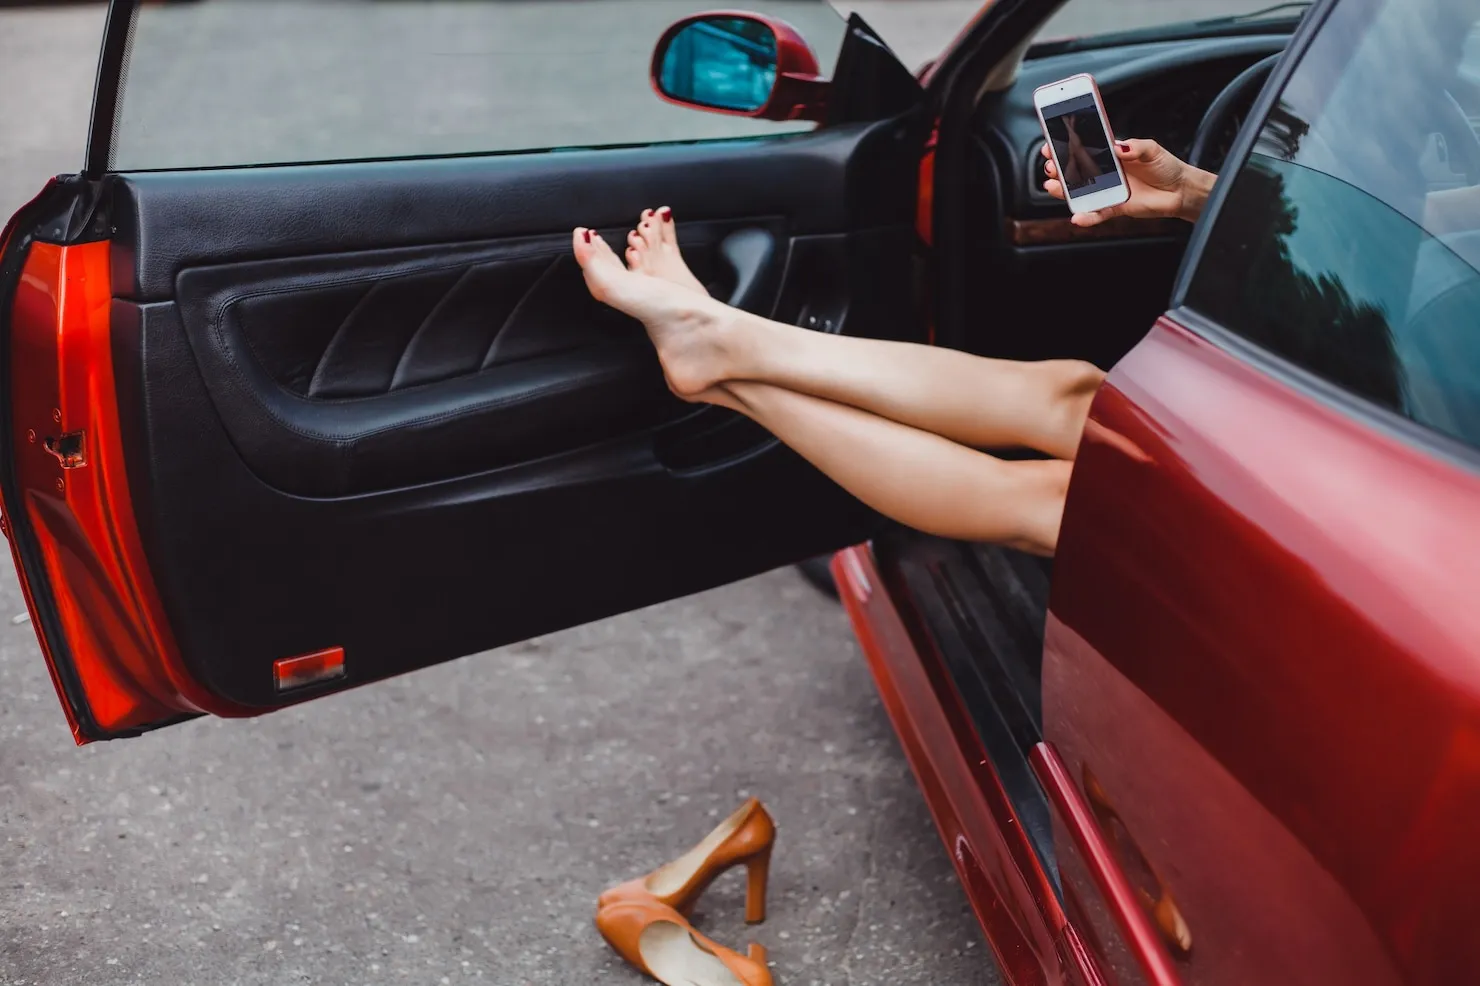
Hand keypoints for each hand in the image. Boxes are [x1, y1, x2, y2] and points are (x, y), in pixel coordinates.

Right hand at [1042, 138, 1215, 226]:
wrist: (1180, 191)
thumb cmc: (1166, 167)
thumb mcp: (1152, 149)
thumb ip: (1135, 147)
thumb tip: (1119, 147)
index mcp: (1112, 155)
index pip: (1085, 149)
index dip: (1068, 146)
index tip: (1053, 143)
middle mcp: (1107, 172)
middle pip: (1076, 170)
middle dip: (1060, 167)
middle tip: (1051, 165)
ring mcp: (1108, 190)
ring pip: (1080, 192)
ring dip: (1064, 190)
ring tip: (1053, 186)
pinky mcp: (1115, 207)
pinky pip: (1097, 213)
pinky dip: (1087, 216)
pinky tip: (1077, 216)